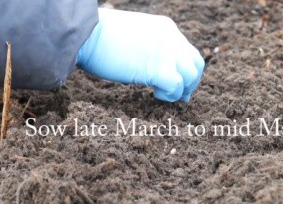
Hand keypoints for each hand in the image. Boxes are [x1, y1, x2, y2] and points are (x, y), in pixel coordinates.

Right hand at [76, 8, 203, 101]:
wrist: (86, 34)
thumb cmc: (101, 37)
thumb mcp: (135, 37)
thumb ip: (152, 49)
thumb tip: (158, 71)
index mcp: (166, 28)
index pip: (189, 52)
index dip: (187, 71)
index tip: (180, 85)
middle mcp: (172, 38)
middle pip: (196, 65)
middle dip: (189, 83)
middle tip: (178, 96)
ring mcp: (167, 52)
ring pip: (190, 77)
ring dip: (179, 90)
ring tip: (161, 95)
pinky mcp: (158, 68)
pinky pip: (176, 87)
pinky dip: (169, 95)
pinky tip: (155, 94)